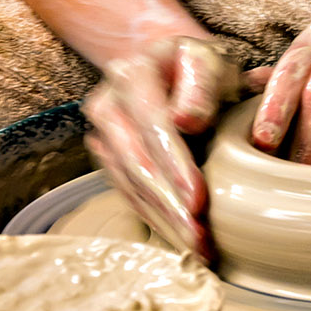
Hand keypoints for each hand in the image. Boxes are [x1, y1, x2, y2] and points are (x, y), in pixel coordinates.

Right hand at [83, 37, 251, 259]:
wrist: (174, 64)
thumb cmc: (201, 66)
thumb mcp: (209, 61)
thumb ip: (202, 85)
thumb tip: (187, 121)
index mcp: (132, 74)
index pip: (153, 127)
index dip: (175, 166)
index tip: (198, 201)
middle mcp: (106, 103)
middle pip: (136, 163)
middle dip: (169, 205)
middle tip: (198, 239)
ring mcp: (102, 133)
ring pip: (130, 185)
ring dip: (163, 220)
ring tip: (196, 248)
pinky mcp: (108, 158)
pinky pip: (129, 193)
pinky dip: (155, 218)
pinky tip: (179, 238)